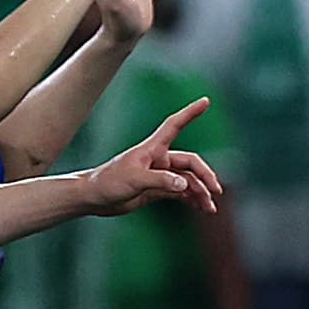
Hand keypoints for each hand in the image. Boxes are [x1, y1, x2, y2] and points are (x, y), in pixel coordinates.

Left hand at [78, 97, 222, 215]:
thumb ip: (160, 181)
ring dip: (200, 191)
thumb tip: (185, 184)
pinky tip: (200, 207)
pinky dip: (191, 198)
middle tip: (215, 191)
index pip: (175, 125)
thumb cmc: (108, 183)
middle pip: (191, 163)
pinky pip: (180, 191)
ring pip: (188, 180)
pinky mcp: (156, 189)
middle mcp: (159, 159)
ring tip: (209, 208)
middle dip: (205, 176)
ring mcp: (158, 175)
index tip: (206, 100)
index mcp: (152, 150)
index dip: (190, 112)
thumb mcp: (134, 180)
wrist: (92, 198)